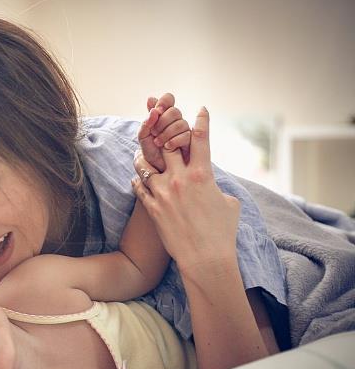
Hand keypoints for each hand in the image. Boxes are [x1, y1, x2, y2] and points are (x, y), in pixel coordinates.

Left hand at [132, 107, 240, 270]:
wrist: (204, 258)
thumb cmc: (222, 233)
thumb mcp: (229, 203)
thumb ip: (217, 186)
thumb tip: (211, 183)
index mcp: (203, 175)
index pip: (201, 138)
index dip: (201, 121)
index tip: (200, 109)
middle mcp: (180, 179)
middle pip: (168, 144)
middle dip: (165, 132)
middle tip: (162, 126)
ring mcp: (163, 192)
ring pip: (145, 163)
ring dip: (144, 156)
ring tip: (144, 153)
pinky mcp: (151, 207)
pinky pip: (138, 186)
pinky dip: (138, 179)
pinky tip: (139, 177)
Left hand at [136, 93, 190, 172]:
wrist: (157, 172)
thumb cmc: (150, 156)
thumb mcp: (144, 139)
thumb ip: (146, 123)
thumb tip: (151, 105)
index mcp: (163, 117)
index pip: (169, 99)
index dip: (164, 101)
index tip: (156, 111)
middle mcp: (175, 122)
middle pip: (175, 111)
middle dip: (163, 121)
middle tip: (154, 133)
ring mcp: (185, 132)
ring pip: (182, 123)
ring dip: (167, 132)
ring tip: (159, 143)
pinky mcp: (192, 143)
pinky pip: (187, 136)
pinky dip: (175, 140)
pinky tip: (167, 147)